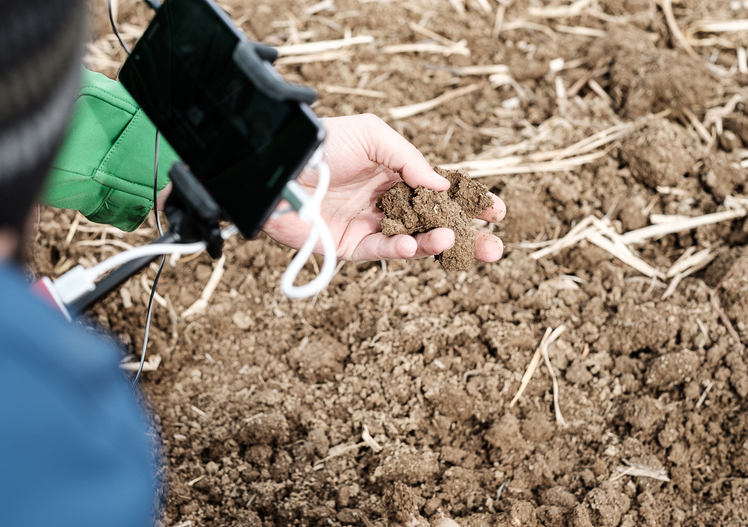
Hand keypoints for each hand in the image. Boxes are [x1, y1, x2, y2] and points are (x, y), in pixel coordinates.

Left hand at [264, 114, 505, 261]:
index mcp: (396, 175)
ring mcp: (370, 226)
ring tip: (450, 241)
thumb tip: (444, 185)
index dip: (468, 203)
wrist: (279, 164)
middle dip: (465, 236)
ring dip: (435, 244)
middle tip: (493, 248)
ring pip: (413, 242)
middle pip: (434, 224)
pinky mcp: (349, 246)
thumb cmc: (324, 143)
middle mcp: (387, 203)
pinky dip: (399, 250)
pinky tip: (412, 245)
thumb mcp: (374, 136)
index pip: (441, 193)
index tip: (497, 211)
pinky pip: (381, 251)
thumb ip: (411, 161)